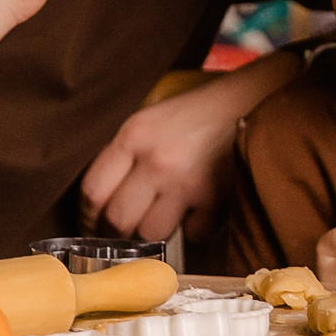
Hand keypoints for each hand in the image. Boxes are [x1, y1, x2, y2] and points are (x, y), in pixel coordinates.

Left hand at [79, 88, 231, 244]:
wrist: (247, 102)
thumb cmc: (194, 115)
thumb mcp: (149, 122)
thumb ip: (124, 156)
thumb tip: (100, 204)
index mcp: (134, 136)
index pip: (93, 191)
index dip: (88, 217)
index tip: (93, 227)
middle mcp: (156, 160)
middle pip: (118, 220)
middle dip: (117, 233)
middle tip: (124, 233)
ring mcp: (186, 182)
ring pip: (151, 234)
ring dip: (155, 234)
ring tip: (163, 219)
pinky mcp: (215, 198)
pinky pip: (193, 234)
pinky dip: (195, 228)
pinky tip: (197, 210)